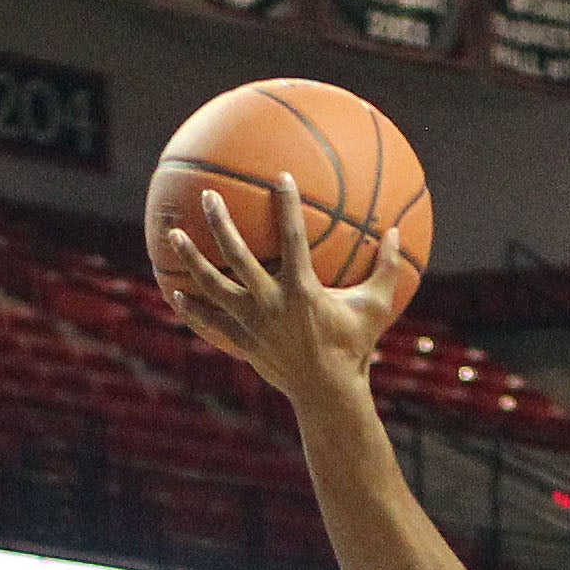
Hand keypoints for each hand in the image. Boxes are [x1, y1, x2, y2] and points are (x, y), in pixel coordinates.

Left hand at [158, 172, 415, 401]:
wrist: (328, 393)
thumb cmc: (355, 347)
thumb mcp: (376, 307)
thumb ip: (387, 268)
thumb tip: (396, 231)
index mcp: (302, 290)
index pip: (293, 238)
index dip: (287, 205)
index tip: (280, 176)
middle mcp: (271, 302)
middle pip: (237, 256)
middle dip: (221, 222)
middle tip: (207, 195)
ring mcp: (252, 323)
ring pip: (213, 286)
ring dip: (191, 259)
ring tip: (173, 234)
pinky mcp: (242, 341)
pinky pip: (209, 321)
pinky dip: (190, 307)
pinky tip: (172, 290)